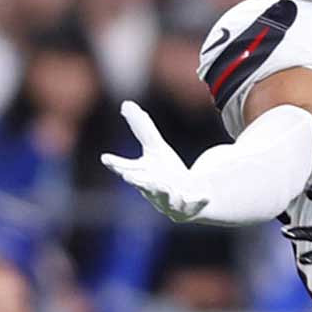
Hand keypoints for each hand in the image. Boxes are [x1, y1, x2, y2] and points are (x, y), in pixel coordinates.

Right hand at [101, 101, 208, 221]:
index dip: (116, 164)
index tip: (106, 158)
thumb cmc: (167, 173)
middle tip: (130, 176)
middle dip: (138, 181)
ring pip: (165, 197)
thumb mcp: (156, 149)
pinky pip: (194, 205)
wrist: (189, 198)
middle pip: (144, 185)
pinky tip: (205, 196)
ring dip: (163, 192)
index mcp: (142, 175)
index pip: (125, 168)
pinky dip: (198, 201)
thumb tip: (126, 103)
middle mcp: (153, 190)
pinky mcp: (189, 208)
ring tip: (165, 185)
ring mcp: (170, 201)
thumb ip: (142, 129)